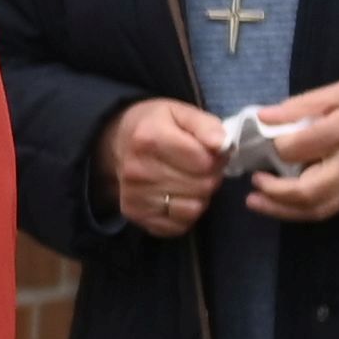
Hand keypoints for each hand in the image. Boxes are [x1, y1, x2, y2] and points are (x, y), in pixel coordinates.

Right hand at [98, 99, 229, 237]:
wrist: (115, 143)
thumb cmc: (154, 125)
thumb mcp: (180, 113)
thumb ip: (205, 125)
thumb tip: (222, 144)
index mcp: (149, 138)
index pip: (204, 161)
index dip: (216, 157)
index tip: (209, 152)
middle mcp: (138, 170)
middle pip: (201, 186)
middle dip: (209, 176)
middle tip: (201, 167)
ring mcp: (135, 196)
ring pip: (193, 208)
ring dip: (199, 196)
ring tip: (190, 181)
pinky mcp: (135, 215)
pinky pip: (178, 226)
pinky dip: (185, 214)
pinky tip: (178, 197)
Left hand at [240, 69, 338, 222]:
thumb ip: (304, 104)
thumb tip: (265, 115)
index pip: (297, 149)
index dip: (273, 148)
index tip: (261, 141)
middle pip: (306, 192)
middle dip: (273, 194)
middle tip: (252, 186)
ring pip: (319, 209)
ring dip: (284, 211)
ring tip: (259, 202)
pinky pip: (335, 209)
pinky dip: (308, 211)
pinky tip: (291, 204)